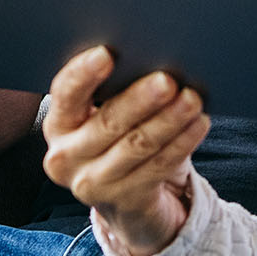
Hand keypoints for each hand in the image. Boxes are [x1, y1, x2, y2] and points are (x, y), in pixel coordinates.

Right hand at [41, 46, 209, 255]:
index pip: (66, 93)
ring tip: (192, 100)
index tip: (106, 54)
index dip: (84, 73)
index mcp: (58, 125)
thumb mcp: (103, 117)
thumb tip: (150, 58)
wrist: (126, 200)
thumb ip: (113, 91)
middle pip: (107, 122)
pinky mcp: (124, 201)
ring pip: (137, 145)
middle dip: (140, 99)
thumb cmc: (116, 140)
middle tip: (167, 80)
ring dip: (169, 120)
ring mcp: (93, 184)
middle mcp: (66, 157)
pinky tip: (198, 124)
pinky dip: (182, 142)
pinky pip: (158, 165)